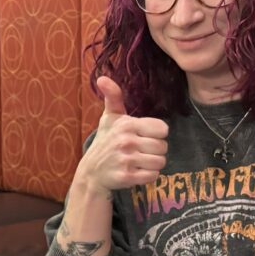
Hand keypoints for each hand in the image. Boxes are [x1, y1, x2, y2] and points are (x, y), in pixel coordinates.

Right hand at [75, 76, 168, 194]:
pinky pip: (153, 176)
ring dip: (152, 164)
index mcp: (127, 125)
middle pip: (163, 147)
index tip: (144, 137)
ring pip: (160, 162)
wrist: (91, 173)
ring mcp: (126, 160)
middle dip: (155, 151)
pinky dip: (148, 176)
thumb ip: (112, 97)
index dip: (156, 134)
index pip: (163, 129)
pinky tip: (136, 172)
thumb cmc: (105, 142)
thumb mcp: (109, 118)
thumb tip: (102, 78)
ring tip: (139, 162)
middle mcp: (126, 141)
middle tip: (141, 152)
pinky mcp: (126, 177)